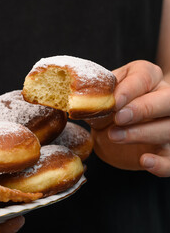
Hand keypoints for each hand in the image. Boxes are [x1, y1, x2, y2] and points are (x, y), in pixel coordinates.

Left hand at [90, 60, 169, 176]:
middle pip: (168, 100)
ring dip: (143, 133)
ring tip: (114, 136)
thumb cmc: (108, 108)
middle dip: (144, 108)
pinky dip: (161, 162)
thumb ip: (95, 97)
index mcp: (147, 76)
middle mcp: (164, 97)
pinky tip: (145, 161)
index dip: (130, 90)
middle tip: (119, 118)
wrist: (112, 131)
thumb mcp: (100, 99)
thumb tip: (80, 99)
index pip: (144, 77)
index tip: (114, 102)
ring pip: (169, 127)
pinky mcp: (166, 150)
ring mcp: (169, 124)